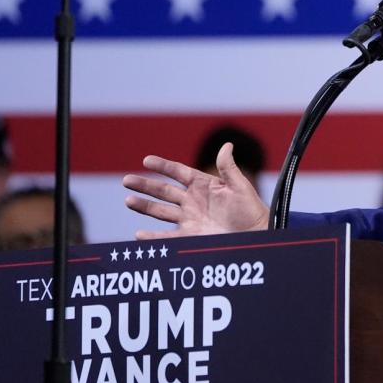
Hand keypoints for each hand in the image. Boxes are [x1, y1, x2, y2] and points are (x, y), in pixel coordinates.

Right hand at [122, 142, 269, 239]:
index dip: (163, 166)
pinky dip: (153, 237)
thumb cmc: (250, 209)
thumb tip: (227, 145)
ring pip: (161, 211)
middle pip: (164, 191)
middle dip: (145, 185)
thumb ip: (229, 168)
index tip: (146, 160)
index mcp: (203, 185)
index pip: (178, 172)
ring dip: (144, 206)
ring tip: (129, 200)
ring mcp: (189, 218)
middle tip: (127, 180)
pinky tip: (138, 235)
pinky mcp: (190, 236)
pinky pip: (167, 236)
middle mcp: (192, 201)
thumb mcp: (240, 186)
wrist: (255, 234)